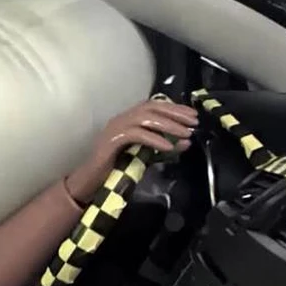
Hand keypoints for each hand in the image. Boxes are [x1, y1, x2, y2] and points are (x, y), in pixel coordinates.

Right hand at [65, 100, 198, 203]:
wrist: (92, 180)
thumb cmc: (117, 168)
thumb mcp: (146, 155)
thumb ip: (164, 147)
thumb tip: (187, 142)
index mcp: (128, 119)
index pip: (154, 105)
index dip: (175, 108)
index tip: (192, 114)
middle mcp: (121, 118)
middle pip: (151, 107)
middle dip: (175, 113)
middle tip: (193, 121)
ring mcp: (116, 127)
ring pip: (145, 118)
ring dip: (169, 125)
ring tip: (185, 134)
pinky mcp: (113, 139)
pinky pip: (137, 135)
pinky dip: (155, 139)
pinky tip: (168, 147)